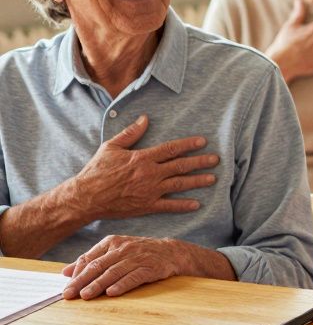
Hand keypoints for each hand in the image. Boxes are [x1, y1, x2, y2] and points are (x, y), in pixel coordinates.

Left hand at [61, 236, 213, 298]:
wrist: (173, 252)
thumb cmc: (140, 253)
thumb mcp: (116, 251)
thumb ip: (92, 260)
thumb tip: (65, 272)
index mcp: (112, 242)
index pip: (89, 258)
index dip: (76, 274)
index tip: (65, 288)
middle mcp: (123, 248)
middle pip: (98, 266)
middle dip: (81, 281)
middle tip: (69, 294)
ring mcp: (138, 257)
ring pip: (113, 272)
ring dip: (98, 285)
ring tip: (85, 296)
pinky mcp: (151, 267)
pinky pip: (134, 277)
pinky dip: (122, 285)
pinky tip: (112, 293)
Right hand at [70, 115, 218, 222]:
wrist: (86, 197)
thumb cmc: (96, 171)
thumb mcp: (111, 147)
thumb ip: (130, 133)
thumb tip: (145, 118)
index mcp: (142, 158)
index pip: (171, 149)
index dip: (188, 145)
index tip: (202, 142)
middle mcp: (150, 174)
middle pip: (180, 166)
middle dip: (200, 162)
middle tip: (216, 159)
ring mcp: (150, 191)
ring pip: (179, 184)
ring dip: (197, 181)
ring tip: (213, 178)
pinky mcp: (146, 206)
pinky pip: (169, 206)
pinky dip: (184, 205)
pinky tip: (197, 204)